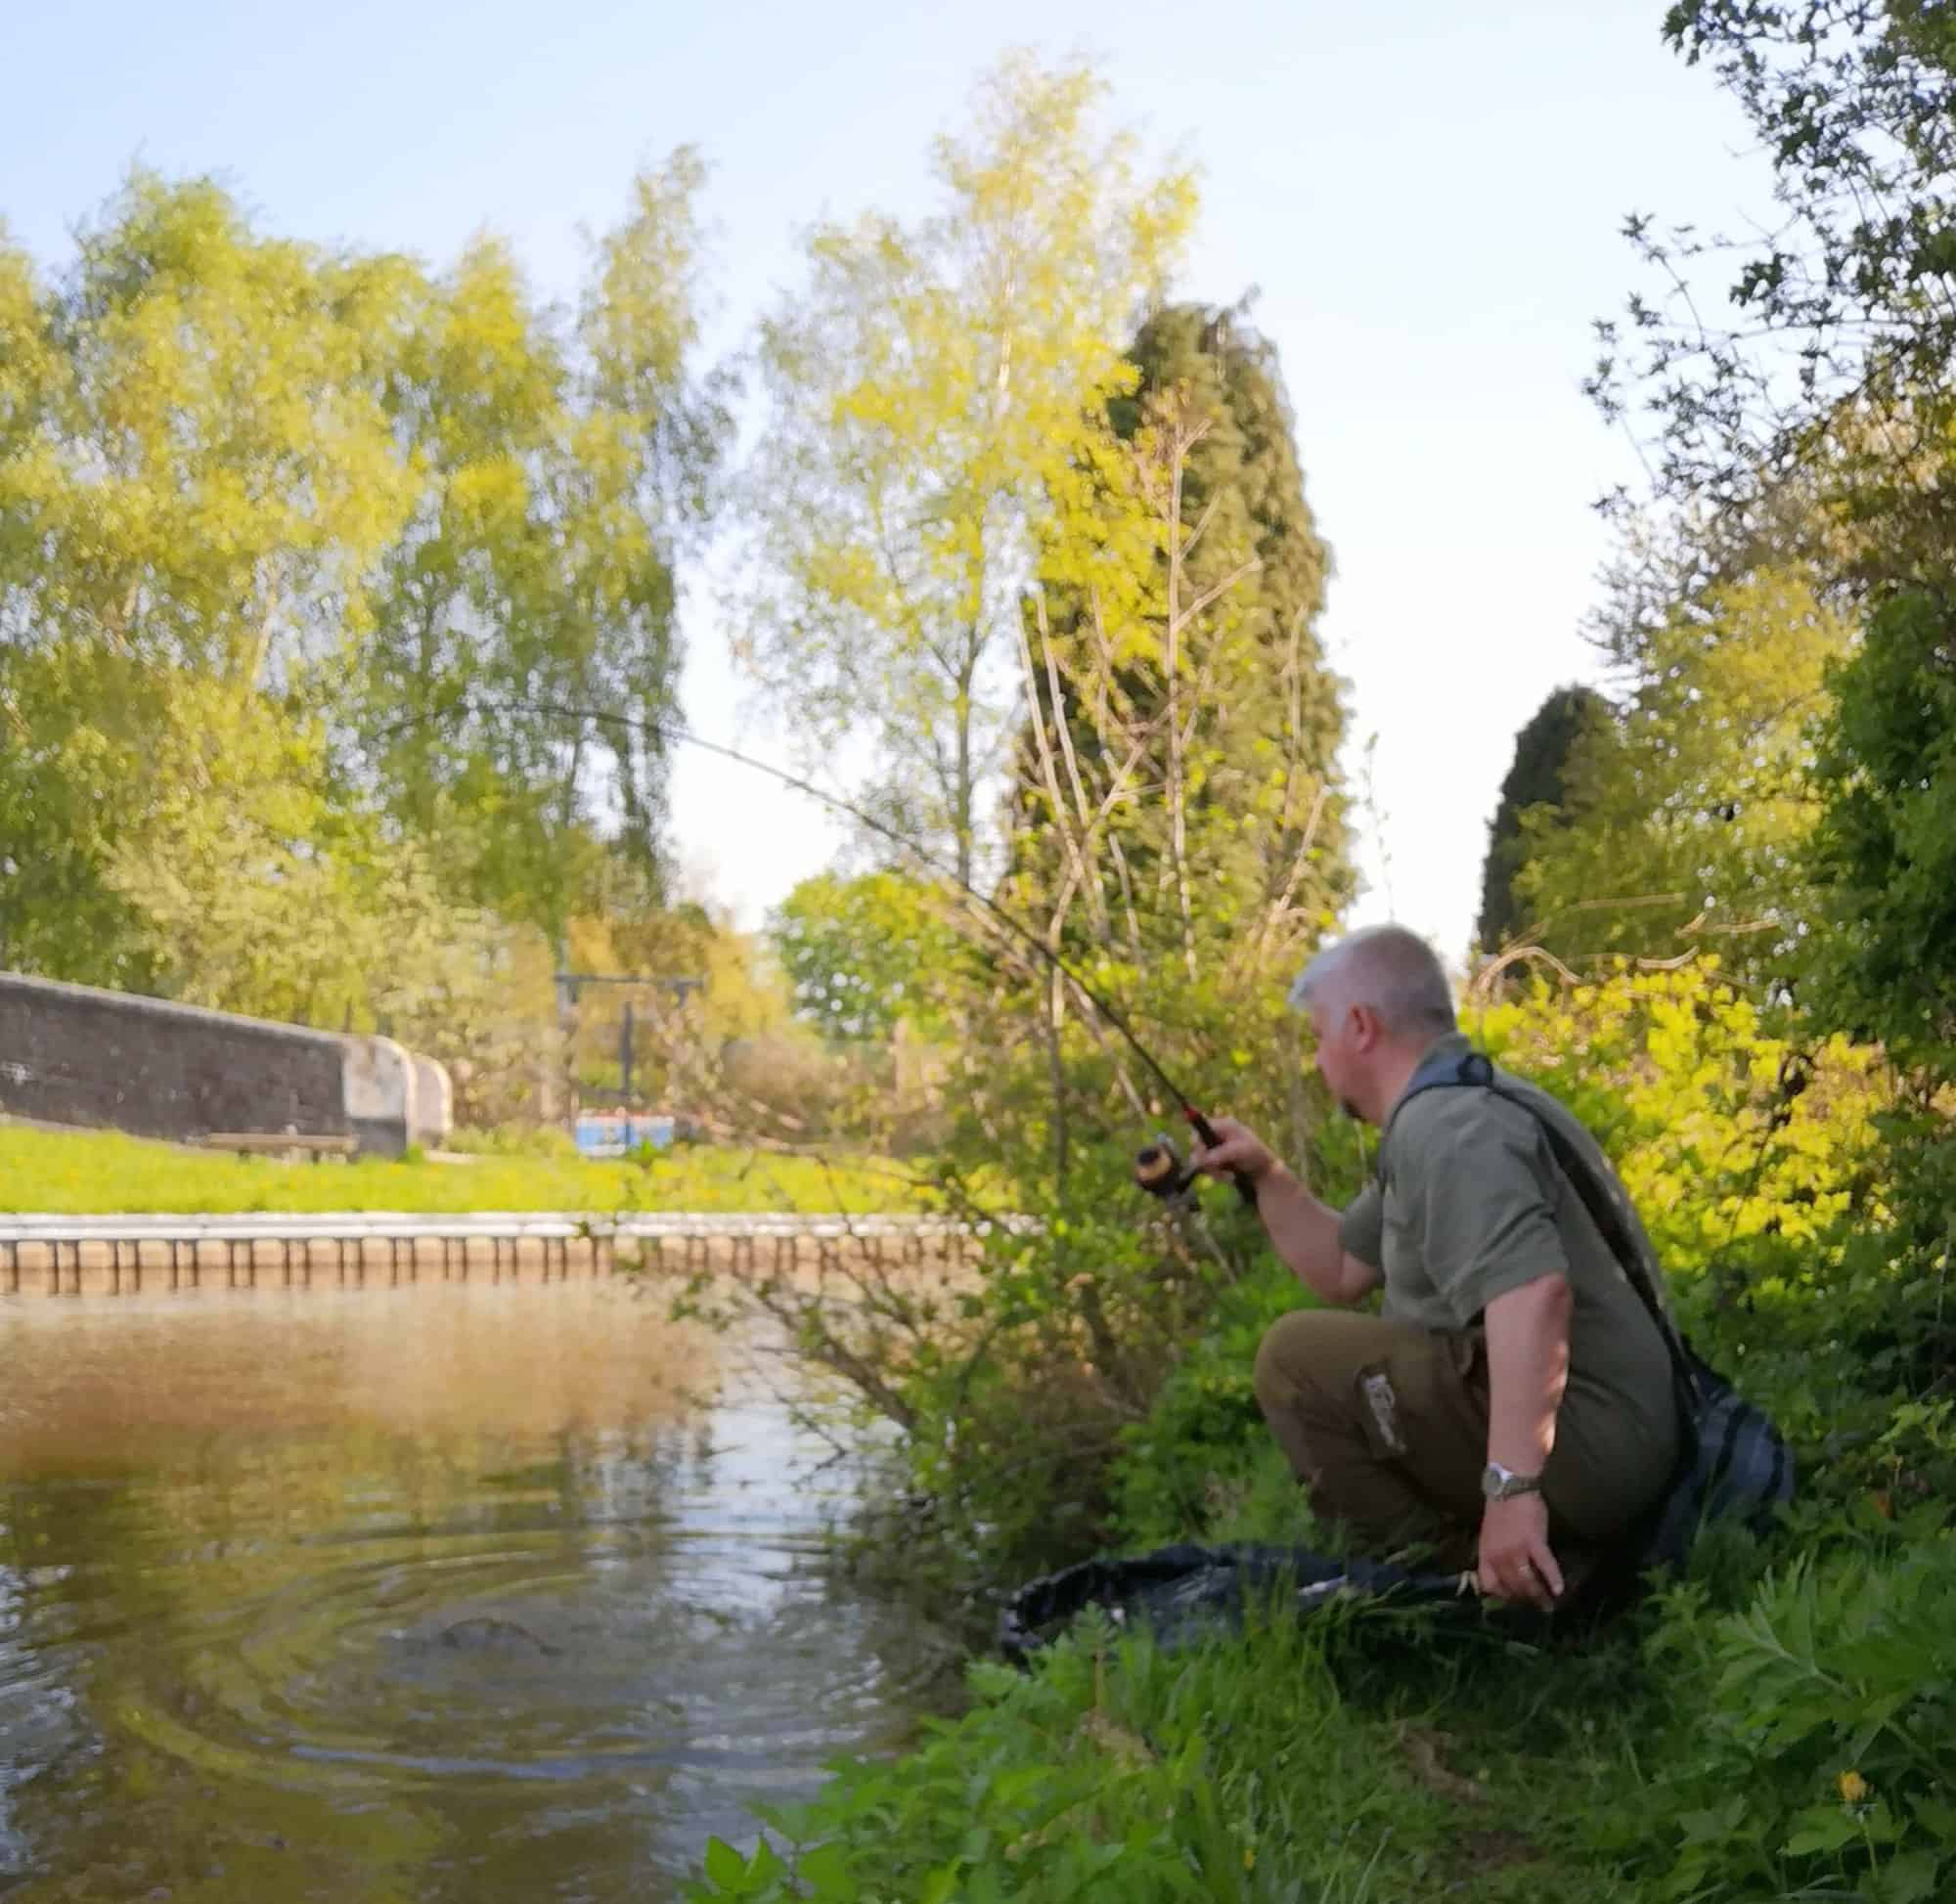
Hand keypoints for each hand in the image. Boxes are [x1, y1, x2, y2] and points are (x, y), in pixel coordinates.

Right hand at [1187, 1116, 1277, 1187]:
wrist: (1266, 1172)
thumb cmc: (1256, 1156)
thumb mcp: (1238, 1152)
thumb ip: (1219, 1154)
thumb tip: (1201, 1159)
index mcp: (1225, 1125)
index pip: (1200, 1128)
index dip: (1198, 1142)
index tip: (1202, 1157)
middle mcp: (1219, 1134)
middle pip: (1198, 1145)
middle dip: (1206, 1161)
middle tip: (1217, 1171)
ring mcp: (1217, 1147)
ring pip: (1202, 1160)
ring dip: (1213, 1170)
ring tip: (1229, 1176)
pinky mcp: (1217, 1160)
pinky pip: (1208, 1168)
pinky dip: (1217, 1174)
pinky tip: (1230, 1177)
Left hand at [1475, 1494, 1563, 1608]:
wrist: (1509, 1487)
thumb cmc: (1500, 1509)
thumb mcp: (1489, 1534)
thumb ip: (1496, 1553)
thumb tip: (1506, 1571)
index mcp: (1485, 1553)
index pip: (1489, 1584)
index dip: (1502, 1595)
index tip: (1513, 1599)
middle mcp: (1499, 1556)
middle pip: (1512, 1587)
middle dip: (1524, 1599)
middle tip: (1536, 1606)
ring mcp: (1517, 1550)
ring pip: (1527, 1581)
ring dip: (1538, 1594)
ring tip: (1548, 1603)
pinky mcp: (1534, 1542)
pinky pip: (1545, 1566)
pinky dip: (1553, 1579)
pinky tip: (1559, 1589)